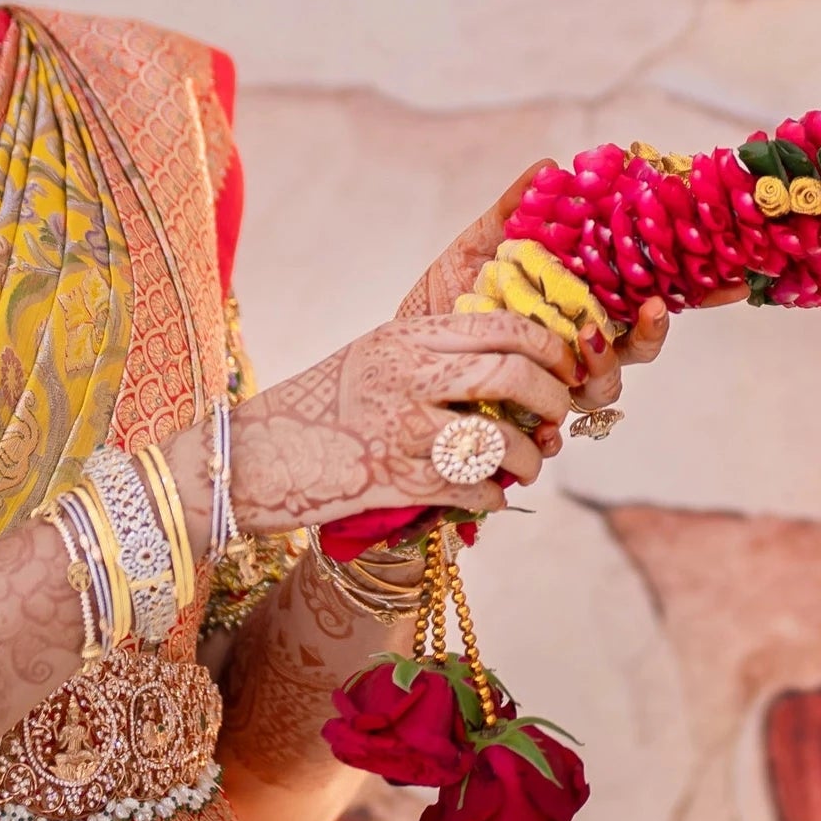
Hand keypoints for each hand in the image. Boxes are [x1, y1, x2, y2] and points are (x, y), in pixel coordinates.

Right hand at [231, 309, 581, 535]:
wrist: (254, 457)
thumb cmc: (320, 409)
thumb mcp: (373, 360)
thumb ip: (434, 358)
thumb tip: (518, 372)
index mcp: (403, 337)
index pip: (501, 325)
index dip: (550, 346)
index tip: (566, 368)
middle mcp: (404, 374)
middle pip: (513, 373)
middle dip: (552, 399)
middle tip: (556, 418)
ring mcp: (400, 426)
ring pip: (501, 439)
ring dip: (528, 458)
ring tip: (526, 465)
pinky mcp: (396, 478)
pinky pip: (475, 488)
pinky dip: (494, 496)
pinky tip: (488, 495)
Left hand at [400, 166, 694, 453]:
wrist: (399, 350)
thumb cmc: (447, 297)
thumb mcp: (477, 246)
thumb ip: (514, 212)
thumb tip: (549, 166)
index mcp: (579, 304)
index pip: (644, 297)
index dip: (690, 293)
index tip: (729, 280)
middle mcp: (575, 347)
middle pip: (636, 348)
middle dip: (652, 332)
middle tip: (652, 309)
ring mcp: (553, 383)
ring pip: (602, 390)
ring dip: (604, 369)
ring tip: (583, 340)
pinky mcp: (522, 416)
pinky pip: (551, 431)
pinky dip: (552, 428)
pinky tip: (544, 423)